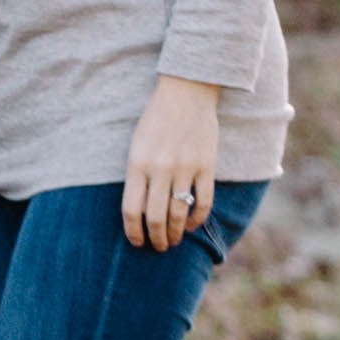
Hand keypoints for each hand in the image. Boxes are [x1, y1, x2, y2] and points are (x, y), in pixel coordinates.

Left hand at [121, 75, 224, 252]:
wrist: (186, 92)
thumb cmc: (155, 119)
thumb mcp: (136, 144)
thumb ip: (136, 175)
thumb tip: (138, 211)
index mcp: (138, 163)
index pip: (131, 209)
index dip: (133, 232)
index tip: (137, 242)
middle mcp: (160, 168)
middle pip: (156, 218)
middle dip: (156, 239)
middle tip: (157, 247)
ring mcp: (186, 168)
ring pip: (180, 214)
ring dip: (175, 234)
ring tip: (173, 241)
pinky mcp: (207, 166)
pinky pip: (203, 203)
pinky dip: (196, 219)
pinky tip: (190, 225)